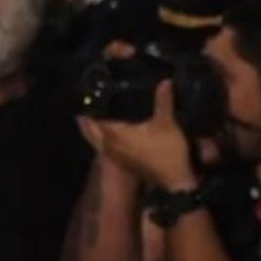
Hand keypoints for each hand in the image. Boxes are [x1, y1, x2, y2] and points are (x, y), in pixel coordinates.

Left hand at [76, 78, 196, 191]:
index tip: (87, 93)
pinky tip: (109, 130)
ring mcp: (113, 155)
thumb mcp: (166, 123)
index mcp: (114, 134)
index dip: (89, 106)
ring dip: (91, 128)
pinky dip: (100, 137)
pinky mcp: (120, 161)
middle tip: (88, 101)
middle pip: (88, 130)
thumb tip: (164, 80)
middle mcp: (108, 145)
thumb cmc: (168, 151)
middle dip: (86, 117)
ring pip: (94, 139)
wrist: (174, 179)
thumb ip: (163, 101)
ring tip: (95, 113)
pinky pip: (102, 146)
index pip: (93, 118)